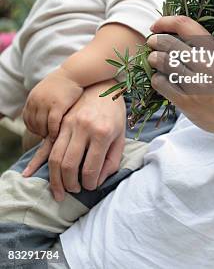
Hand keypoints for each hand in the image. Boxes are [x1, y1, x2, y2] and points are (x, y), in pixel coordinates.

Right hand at [22, 79, 125, 201]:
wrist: (103, 86)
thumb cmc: (115, 114)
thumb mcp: (121, 137)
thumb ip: (112, 161)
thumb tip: (96, 183)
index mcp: (102, 133)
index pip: (90, 168)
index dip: (89, 184)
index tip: (90, 187)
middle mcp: (83, 128)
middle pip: (69, 165)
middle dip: (70, 185)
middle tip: (74, 191)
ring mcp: (69, 124)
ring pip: (55, 157)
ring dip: (55, 179)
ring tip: (60, 191)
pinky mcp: (60, 122)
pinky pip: (46, 145)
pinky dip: (37, 162)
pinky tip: (29, 174)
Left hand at [23, 69, 82, 139]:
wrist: (74, 73)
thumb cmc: (63, 83)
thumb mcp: (45, 90)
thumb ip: (40, 101)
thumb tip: (38, 116)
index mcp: (32, 97)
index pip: (27, 118)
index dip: (33, 128)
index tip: (41, 132)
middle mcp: (36, 100)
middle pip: (33, 124)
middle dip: (40, 132)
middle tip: (48, 136)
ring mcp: (46, 103)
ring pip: (41, 126)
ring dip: (46, 133)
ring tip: (53, 137)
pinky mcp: (57, 105)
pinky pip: (52, 124)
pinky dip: (54, 131)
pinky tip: (58, 134)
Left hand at [147, 15, 213, 140]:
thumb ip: (201, 44)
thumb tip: (171, 30)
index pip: (184, 24)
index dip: (165, 22)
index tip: (156, 26)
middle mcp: (205, 63)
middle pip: (167, 42)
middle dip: (155, 41)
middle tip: (152, 43)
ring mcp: (194, 83)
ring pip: (161, 61)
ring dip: (153, 59)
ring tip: (154, 59)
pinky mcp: (186, 101)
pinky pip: (160, 83)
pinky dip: (156, 78)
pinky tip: (161, 78)